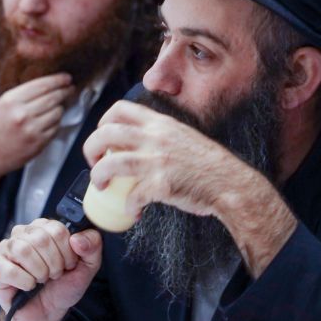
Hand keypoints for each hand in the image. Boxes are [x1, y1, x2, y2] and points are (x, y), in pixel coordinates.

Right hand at [0, 72, 72, 182]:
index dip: (58, 80)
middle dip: (64, 91)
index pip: (42, 85)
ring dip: (60, 108)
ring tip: (57, 107)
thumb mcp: (2, 104)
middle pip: (53, 98)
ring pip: (57, 113)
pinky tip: (50, 121)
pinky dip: (55, 123)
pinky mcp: (38, 144)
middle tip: (70, 88)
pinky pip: (55, 128)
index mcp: (11, 100)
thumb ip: (23, 95)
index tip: (66, 78)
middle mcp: (22, 114)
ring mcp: (31, 130)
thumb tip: (50, 85)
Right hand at [0, 219, 101, 320]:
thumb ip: (92, 247)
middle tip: (54, 276)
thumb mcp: (86, 268)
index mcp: (45, 228)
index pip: (57, 229)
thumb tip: (77, 239)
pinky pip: (9, 270)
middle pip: (40, 239)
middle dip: (53, 264)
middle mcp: (24, 233)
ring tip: (41, 280)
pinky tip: (28, 286)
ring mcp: (7, 248)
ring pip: (22, 250)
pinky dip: (24, 282)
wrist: (45, 313)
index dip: (67, 252)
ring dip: (39, 272)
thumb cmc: (62, 287)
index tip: (68, 265)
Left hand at [83, 100, 297, 275]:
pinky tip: (133, 211)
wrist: (230, 183)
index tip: (102, 137)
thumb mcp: (182, 137)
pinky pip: (132, 196)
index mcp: (160, 124)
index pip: (120, 109)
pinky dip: (128, 206)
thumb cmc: (209, 165)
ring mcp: (156, 161)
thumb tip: (139, 144)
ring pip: (110, 162)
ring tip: (100, 186)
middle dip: (91, 148)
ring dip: (98, 176)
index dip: (103, 121)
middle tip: (94, 162)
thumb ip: (160, 136)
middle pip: (106, 133)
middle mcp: (155, 138)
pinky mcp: (160, 185)